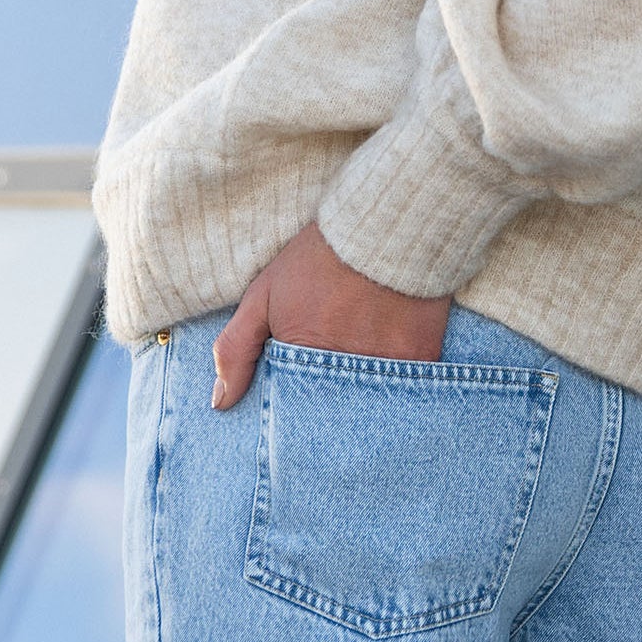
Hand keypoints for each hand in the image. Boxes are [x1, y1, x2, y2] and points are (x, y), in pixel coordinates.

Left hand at [212, 225, 450, 408]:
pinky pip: (408, 391)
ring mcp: (388, 368)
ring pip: (370, 407)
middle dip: (328, 414)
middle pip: (334, 416)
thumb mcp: (263, 296)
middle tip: (329, 400)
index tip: (296, 407)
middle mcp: (346, 371)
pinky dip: (399, 388)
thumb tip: (219, 403)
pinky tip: (390, 371)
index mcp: (304, 361)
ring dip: (362, 404)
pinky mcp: (422, 360)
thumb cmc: (317, 260)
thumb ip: (235, 350)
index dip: (294, 410)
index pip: (293, 412)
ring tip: (358, 384)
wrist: (384, 226)